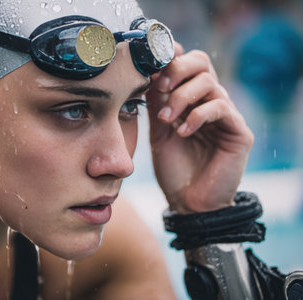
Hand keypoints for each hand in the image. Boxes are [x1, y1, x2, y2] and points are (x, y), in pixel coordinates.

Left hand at [147, 43, 253, 213]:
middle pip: (201, 62)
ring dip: (181, 98)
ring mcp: (226, 114)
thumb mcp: (158, 130)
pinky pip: (220, 107)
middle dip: (176, 70)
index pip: (187, 62)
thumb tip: (150, 73)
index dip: (170, 58)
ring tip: (166, 120)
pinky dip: (197, 116)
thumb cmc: (174, 167)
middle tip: (159, 89)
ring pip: (208, 82)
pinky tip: (183, 132)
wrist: (188, 202)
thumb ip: (157, 103)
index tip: (151, 71)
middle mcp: (210, 101)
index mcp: (192, 98)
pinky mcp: (238, 131)